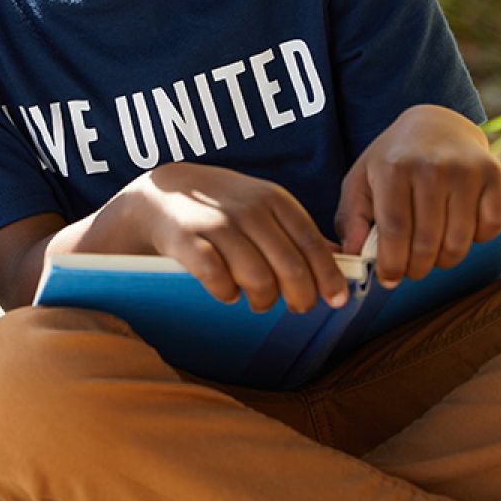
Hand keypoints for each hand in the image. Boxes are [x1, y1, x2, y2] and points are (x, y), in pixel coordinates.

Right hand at [133, 163, 345, 313]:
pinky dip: (227, 294)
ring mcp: (217, 224)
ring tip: (258, 301)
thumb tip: (339, 261)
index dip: (328, 277)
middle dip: (300, 297)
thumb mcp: (263, 206)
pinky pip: (218, 280)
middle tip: (297, 307)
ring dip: (263, 300)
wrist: (161, 193)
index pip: (313, 244)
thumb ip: (297, 231)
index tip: (337, 300)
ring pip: (258, 279)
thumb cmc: (220, 206)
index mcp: (274, 199)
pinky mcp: (187, 241)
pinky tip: (227, 292)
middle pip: (290, 267)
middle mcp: (249, 209)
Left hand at [336, 104, 500, 287]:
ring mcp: (466, 171)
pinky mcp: (495, 176)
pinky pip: (490, 228)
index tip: (389, 279)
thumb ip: (351, 219)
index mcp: (394, 169)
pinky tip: (459, 227)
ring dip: (445, 259)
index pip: (395, 231)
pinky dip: (477, 239)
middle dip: (417, 267)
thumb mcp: (360, 181)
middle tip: (411, 268)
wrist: (435, 125)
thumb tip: (352, 255)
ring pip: (459, 242)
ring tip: (432, 250)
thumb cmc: (393, 160)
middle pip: (428, 242)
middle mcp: (431, 167)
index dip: (392, 263)